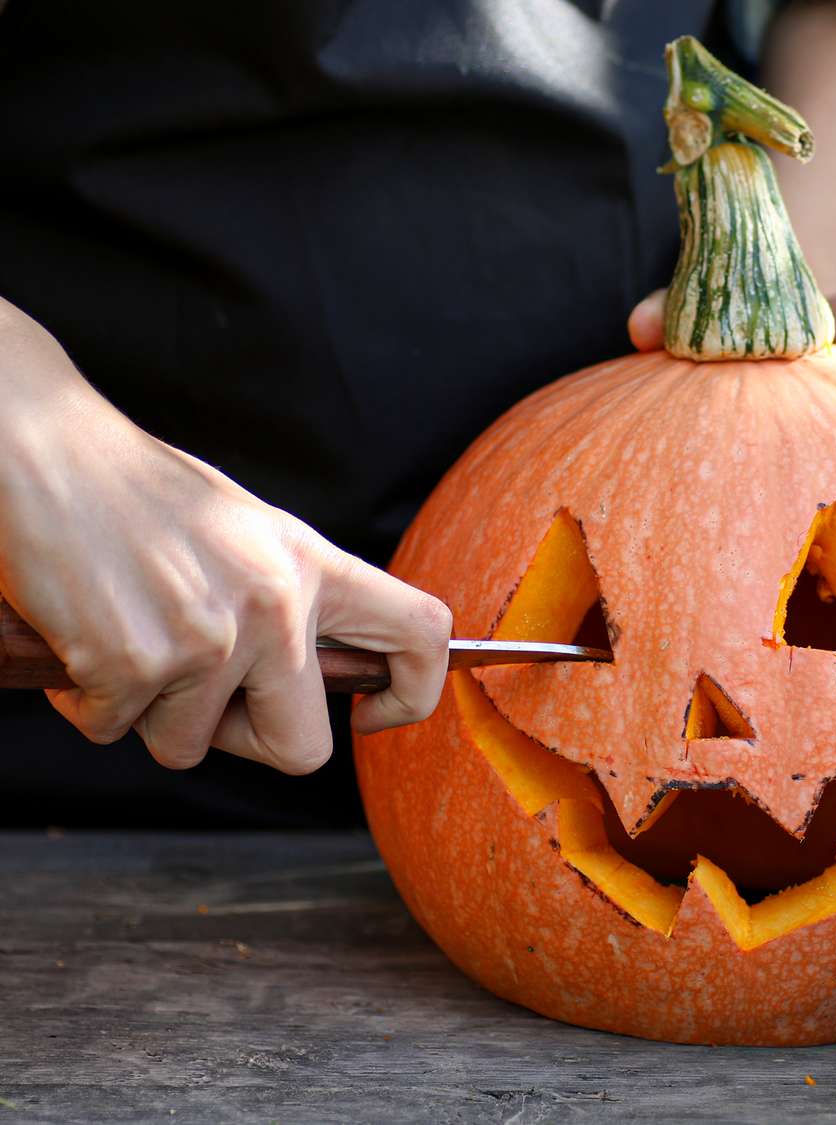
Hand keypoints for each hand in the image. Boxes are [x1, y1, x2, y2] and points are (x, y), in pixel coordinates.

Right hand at [0, 303, 452, 773]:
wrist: (44, 451)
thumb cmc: (138, 497)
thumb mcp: (245, 535)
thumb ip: (289, 602)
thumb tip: (314, 682)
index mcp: (311, 565)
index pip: (422, 633)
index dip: (414, 692)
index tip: (370, 712)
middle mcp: (275, 606)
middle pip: (302, 748)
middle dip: (248, 742)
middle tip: (204, 701)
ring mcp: (208, 639)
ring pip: (188, 744)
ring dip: (149, 713)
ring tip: (127, 636)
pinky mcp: (134, 664)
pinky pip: (114, 728)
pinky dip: (88, 700)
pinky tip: (80, 637)